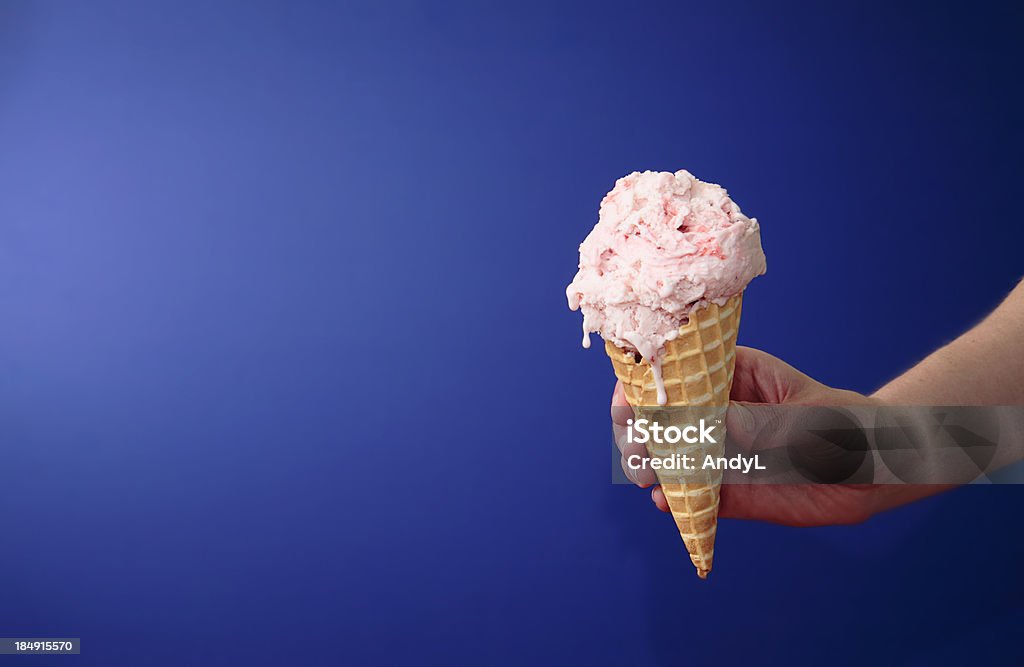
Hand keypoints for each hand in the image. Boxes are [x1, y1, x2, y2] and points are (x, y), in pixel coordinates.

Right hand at [613, 346, 883, 526]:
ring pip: (671, 456)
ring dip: (651, 465)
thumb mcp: (809, 420)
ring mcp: (724, 452)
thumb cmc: (850, 426)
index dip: (646, 383)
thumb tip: (715, 424)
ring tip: (647, 477)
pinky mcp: (732, 491)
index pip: (678, 369)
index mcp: (735, 376)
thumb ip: (764, 424)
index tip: (630, 403)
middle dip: (641, 429)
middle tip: (637, 448)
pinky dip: (676, 500)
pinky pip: (695, 496)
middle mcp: (721, 412)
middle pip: (663, 415)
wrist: (881, 472)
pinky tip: (667, 503)